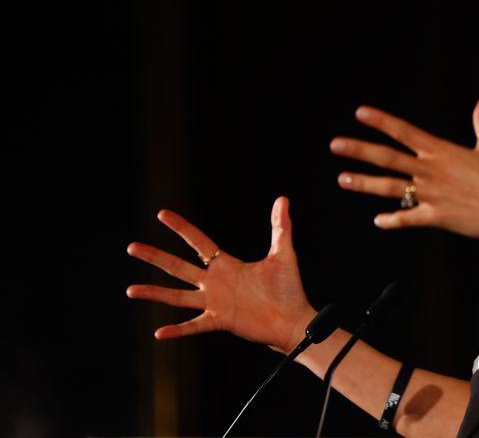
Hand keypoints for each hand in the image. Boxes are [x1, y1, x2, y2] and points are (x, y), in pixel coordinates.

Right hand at [126, 196, 315, 352]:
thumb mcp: (283, 253)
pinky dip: (178, 330)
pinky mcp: (221, 321)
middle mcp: (215, 283)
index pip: (198, 242)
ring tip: (131, 290)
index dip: (181, 228)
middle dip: (156, 256)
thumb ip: (281, 226)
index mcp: (226, 265)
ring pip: (178, 296)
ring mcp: (215, 303)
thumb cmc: (288, 289)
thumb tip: (283, 198)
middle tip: (132, 247)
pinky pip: (195, 326)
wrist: (294, 319)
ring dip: (155, 293)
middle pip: (179, 266)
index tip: (162, 214)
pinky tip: (159, 333)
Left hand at [330, 90, 478, 241]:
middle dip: (359, 150)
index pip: (405, 132)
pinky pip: (408, 218)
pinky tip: (379, 221)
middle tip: (336, 145)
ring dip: (364, 183)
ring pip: (389, 188)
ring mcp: (430, 195)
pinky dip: (392, 220)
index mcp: (441, 152)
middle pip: (387, 158)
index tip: (361, 113)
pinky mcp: (436, 217)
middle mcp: (431, 171)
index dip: (381, 121)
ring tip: (343, 179)